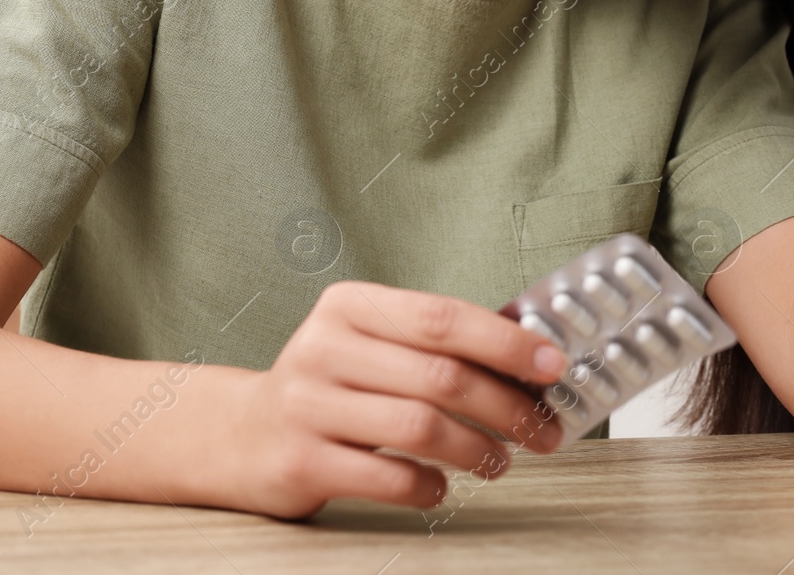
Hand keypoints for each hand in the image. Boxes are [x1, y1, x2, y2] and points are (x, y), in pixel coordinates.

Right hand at [228, 281, 566, 518]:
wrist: (242, 434)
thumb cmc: (329, 386)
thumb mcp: (368, 344)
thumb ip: (432, 344)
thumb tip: (529, 359)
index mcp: (348, 306)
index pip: (441, 317)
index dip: (505, 342)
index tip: (552, 364)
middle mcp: (324, 348)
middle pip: (440, 376)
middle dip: (507, 407)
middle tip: (542, 429)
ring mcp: (308, 406)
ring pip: (420, 427)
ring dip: (477, 450)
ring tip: (499, 461)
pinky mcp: (301, 461)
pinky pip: (388, 477)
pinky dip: (429, 486)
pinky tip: (441, 486)